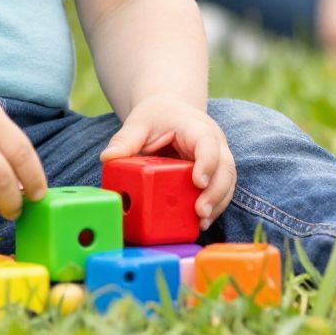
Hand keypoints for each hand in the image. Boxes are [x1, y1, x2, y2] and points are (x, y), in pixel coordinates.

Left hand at [100, 95, 237, 228]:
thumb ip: (125, 140)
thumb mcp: (139, 123)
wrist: (170, 111)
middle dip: (216, 191)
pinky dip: (214, 206)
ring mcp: (218, 158)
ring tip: (202, 223)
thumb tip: (107, 158)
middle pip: (225, 167)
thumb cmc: (156, 116)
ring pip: (227, 181)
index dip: (207, 162)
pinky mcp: (214, 173)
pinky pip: (221, 190)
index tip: (198, 182)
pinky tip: (201, 223)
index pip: (208, 143)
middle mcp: (214, 142)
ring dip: (218, 203)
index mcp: (196, 126)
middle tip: (200, 212)